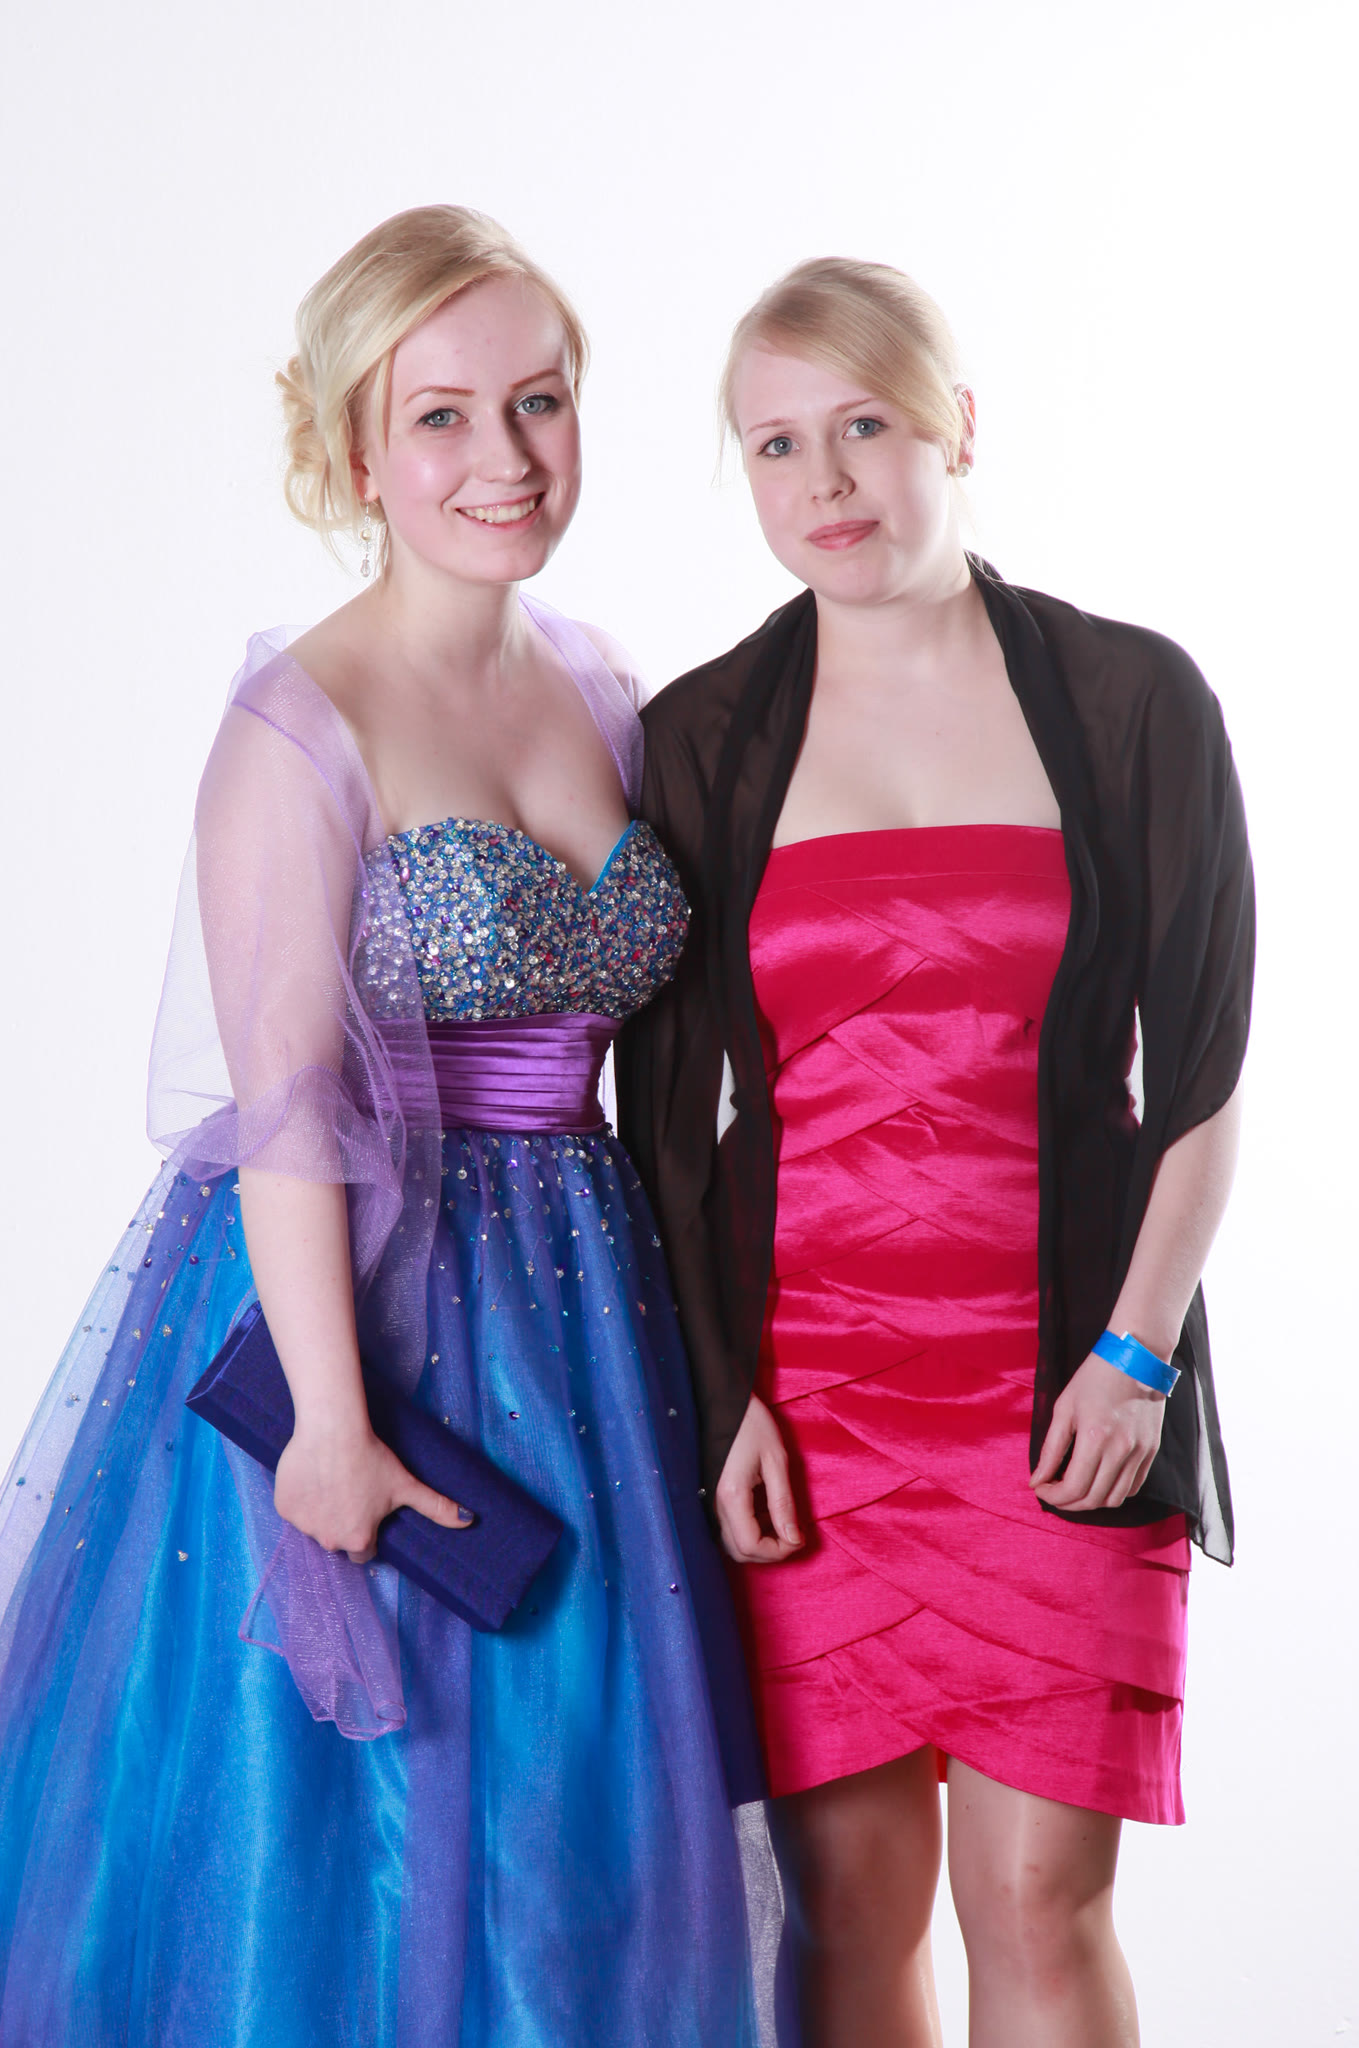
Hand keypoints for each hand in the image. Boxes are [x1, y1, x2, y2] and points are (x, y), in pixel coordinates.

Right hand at [275, 1418, 472, 1562]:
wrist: (332, 1429)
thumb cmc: (371, 1457)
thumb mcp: (406, 1484)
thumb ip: (436, 1507)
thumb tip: (470, 1521)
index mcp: (358, 1540)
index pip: (363, 1550)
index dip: (367, 1530)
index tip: (367, 1508)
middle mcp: (329, 1540)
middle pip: (337, 1539)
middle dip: (343, 1521)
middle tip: (351, 1490)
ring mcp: (304, 1525)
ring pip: (315, 1525)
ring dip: (322, 1510)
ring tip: (332, 1480)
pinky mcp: (284, 1507)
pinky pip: (294, 1509)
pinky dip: (302, 1497)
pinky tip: (313, 1476)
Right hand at [715, 1394, 804, 1563]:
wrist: (722, 1403)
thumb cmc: (751, 1424)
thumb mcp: (776, 1460)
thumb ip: (783, 1503)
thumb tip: (794, 1539)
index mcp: (731, 1495)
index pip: (751, 1546)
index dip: (778, 1551)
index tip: (799, 1537)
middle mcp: (714, 1504)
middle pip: (740, 1551)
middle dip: (770, 1551)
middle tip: (793, 1534)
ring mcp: (709, 1502)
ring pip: (732, 1543)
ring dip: (759, 1542)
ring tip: (780, 1519)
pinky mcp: (710, 1497)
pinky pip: (728, 1528)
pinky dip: (748, 1530)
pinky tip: (763, 1511)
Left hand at [1030, 1351, 1167, 1511]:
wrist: (1136, 1357)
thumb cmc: (1094, 1378)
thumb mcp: (1064, 1407)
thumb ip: (1051, 1448)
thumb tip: (1037, 1480)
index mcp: (1095, 1437)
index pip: (1072, 1487)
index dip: (1052, 1496)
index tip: (1041, 1488)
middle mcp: (1121, 1450)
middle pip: (1093, 1499)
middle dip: (1068, 1503)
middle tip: (1054, 1492)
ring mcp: (1140, 1452)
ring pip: (1114, 1499)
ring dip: (1091, 1501)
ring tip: (1075, 1488)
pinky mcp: (1151, 1450)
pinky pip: (1133, 1487)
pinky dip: (1113, 1492)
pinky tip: (1098, 1480)